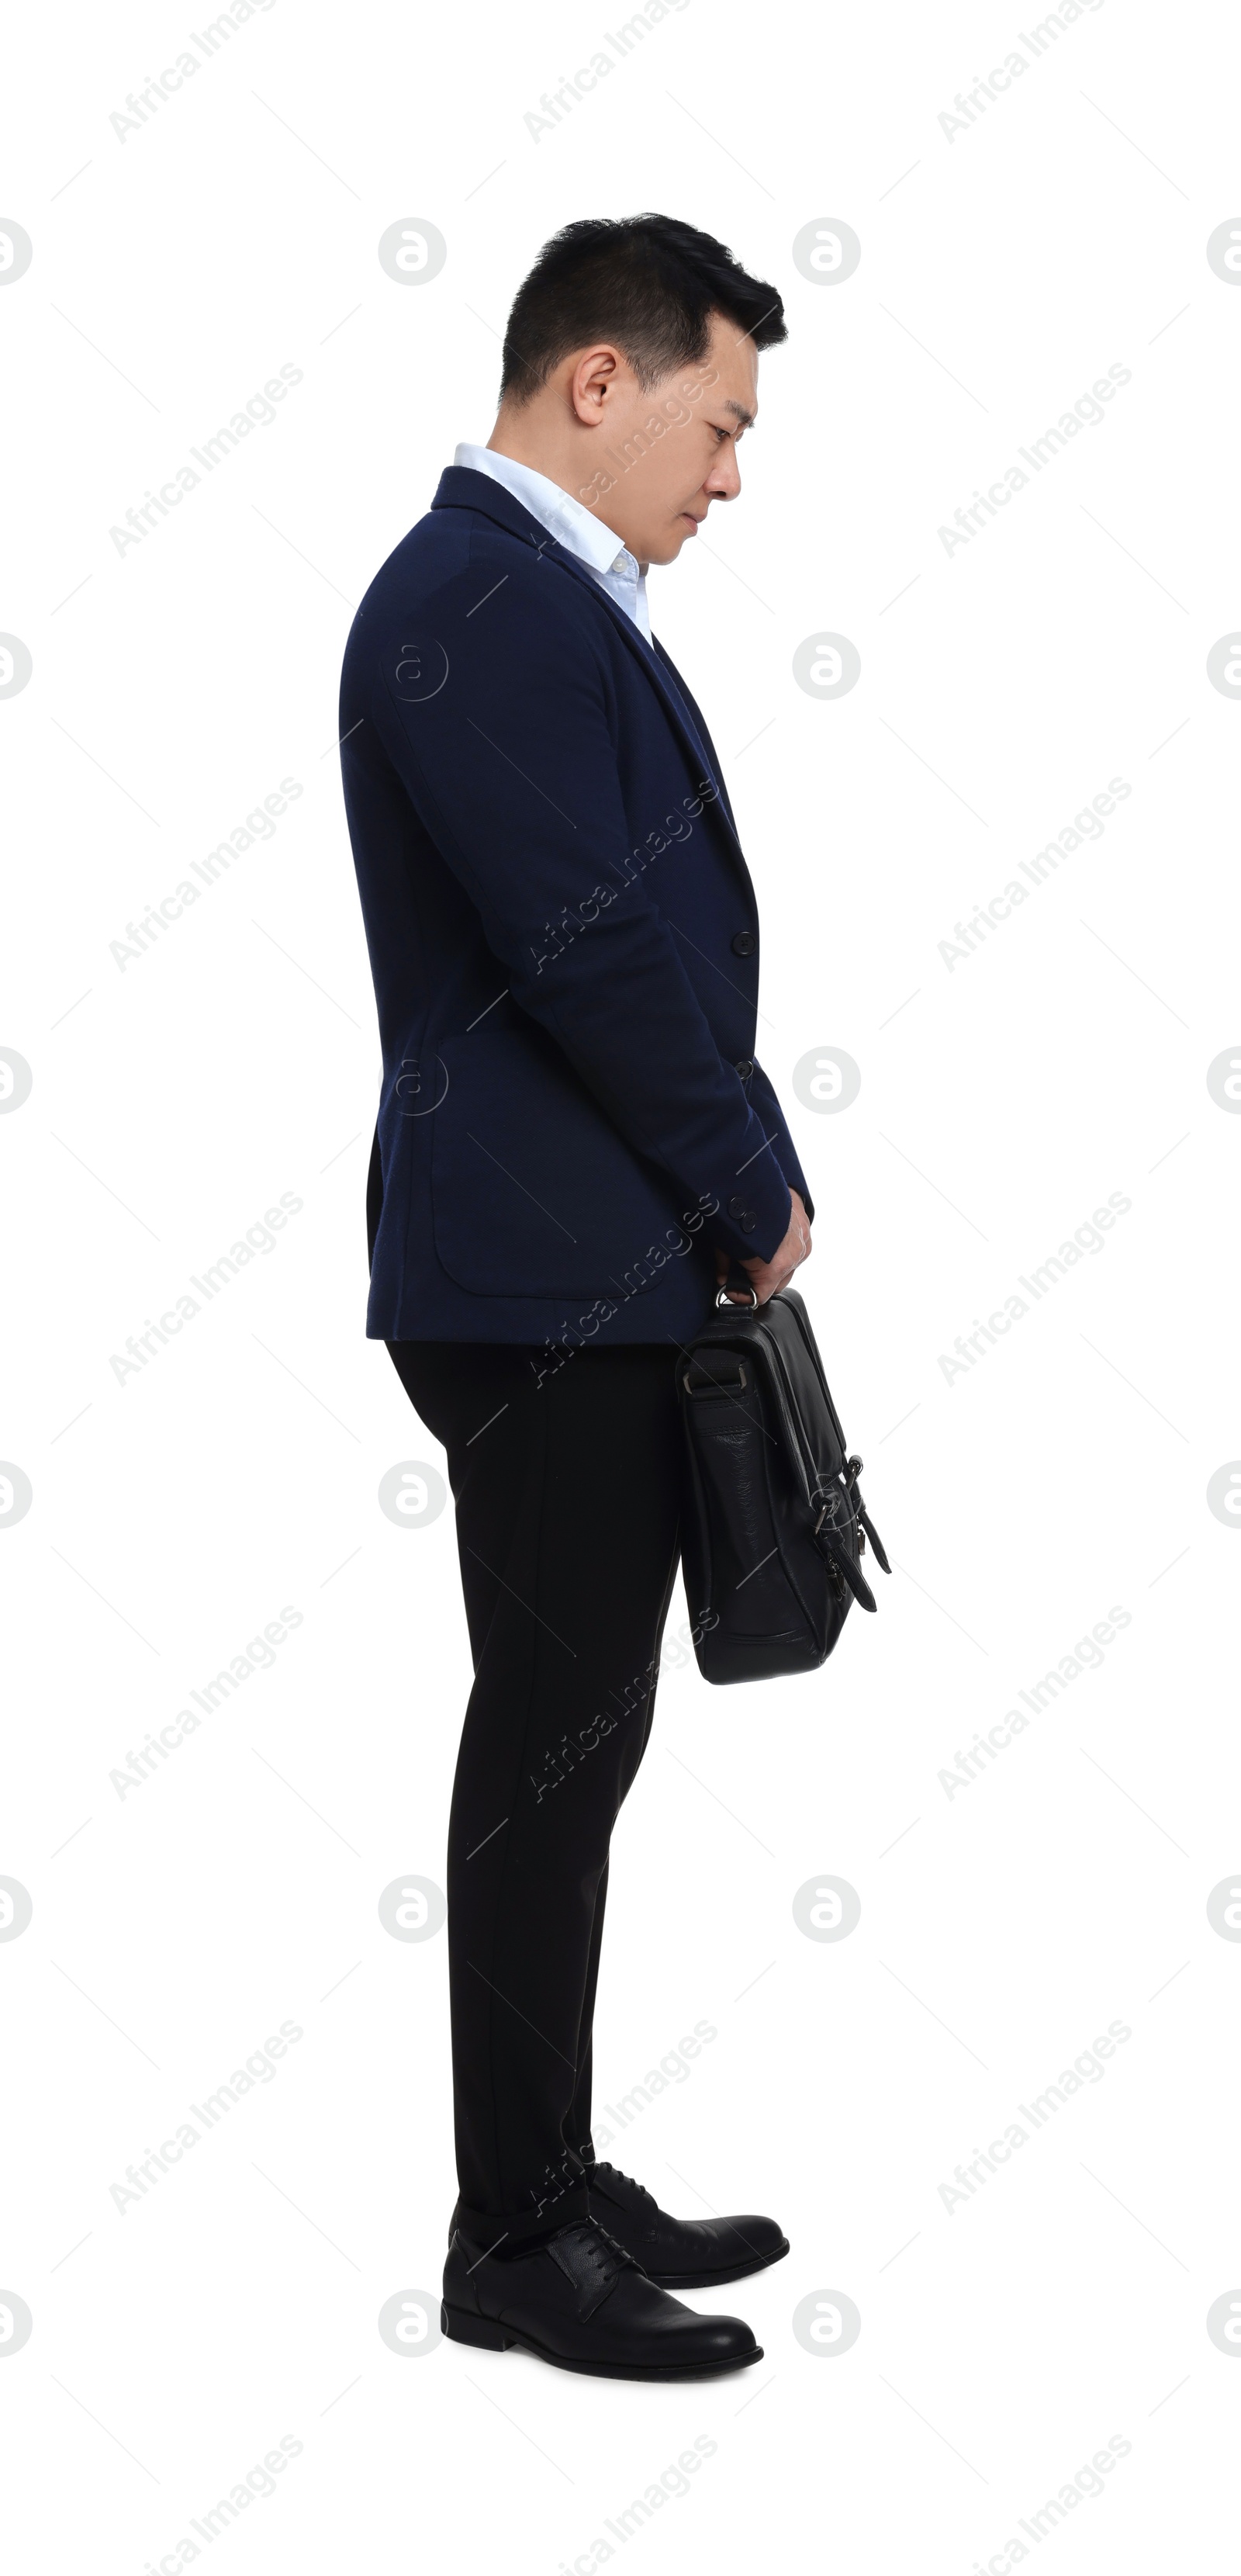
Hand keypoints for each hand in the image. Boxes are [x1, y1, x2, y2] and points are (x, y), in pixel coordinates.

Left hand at [715, 1187, 811, 1305]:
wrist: (755, 1175)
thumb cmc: (738, 1207)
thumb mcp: (724, 1241)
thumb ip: (726, 1265)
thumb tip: (723, 1278)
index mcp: (775, 1265)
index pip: (761, 1295)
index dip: (742, 1294)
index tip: (730, 1289)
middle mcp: (793, 1257)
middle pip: (776, 1284)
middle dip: (757, 1281)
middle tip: (739, 1272)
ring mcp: (803, 1243)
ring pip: (787, 1268)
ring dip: (771, 1266)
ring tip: (753, 1252)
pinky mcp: (806, 1230)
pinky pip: (795, 1250)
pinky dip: (782, 1249)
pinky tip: (768, 1239)